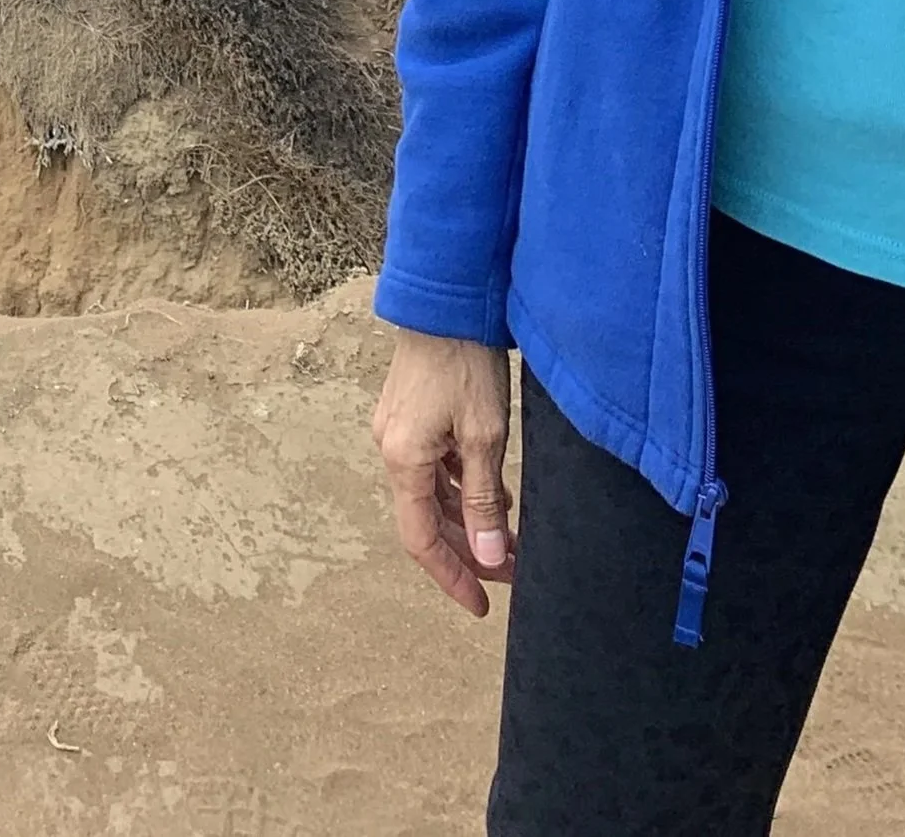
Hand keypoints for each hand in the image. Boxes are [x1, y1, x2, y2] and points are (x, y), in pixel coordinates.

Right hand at [371, 330, 513, 615]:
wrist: (446, 298)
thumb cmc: (465, 361)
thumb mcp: (484, 435)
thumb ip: (485, 501)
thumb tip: (491, 559)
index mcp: (403, 459)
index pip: (422, 541)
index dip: (453, 577)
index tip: (483, 605)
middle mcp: (391, 448)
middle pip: (426, 520)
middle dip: (469, 551)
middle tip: (512, 573)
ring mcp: (398, 429)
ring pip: (431, 494)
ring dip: (468, 519)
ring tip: (513, 535)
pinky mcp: (410, 414)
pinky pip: (433, 467)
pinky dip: (462, 487)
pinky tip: (495, 490)